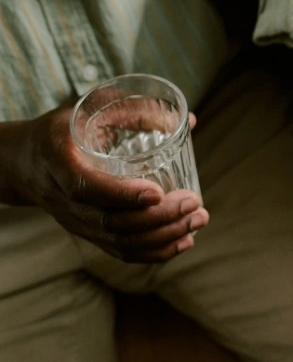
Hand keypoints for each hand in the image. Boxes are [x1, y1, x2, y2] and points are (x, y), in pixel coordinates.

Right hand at [1, 105, 207, 261]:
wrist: (24, 162)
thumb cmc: (65, 129)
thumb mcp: (89, 108)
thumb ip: (135, 110)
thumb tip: (190, 119)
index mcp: (57, 161)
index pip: (86, 188)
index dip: (122, 195)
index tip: (158, 192)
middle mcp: (63, 197)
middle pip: (111, 221)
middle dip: (159, 218)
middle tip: (195, 204)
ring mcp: (74, 220)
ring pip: (119, 241)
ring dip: (164, 236)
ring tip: (198, 220)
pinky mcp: (87, 233)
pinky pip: (120, 251)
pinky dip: (154, 252)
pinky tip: (183, 242)